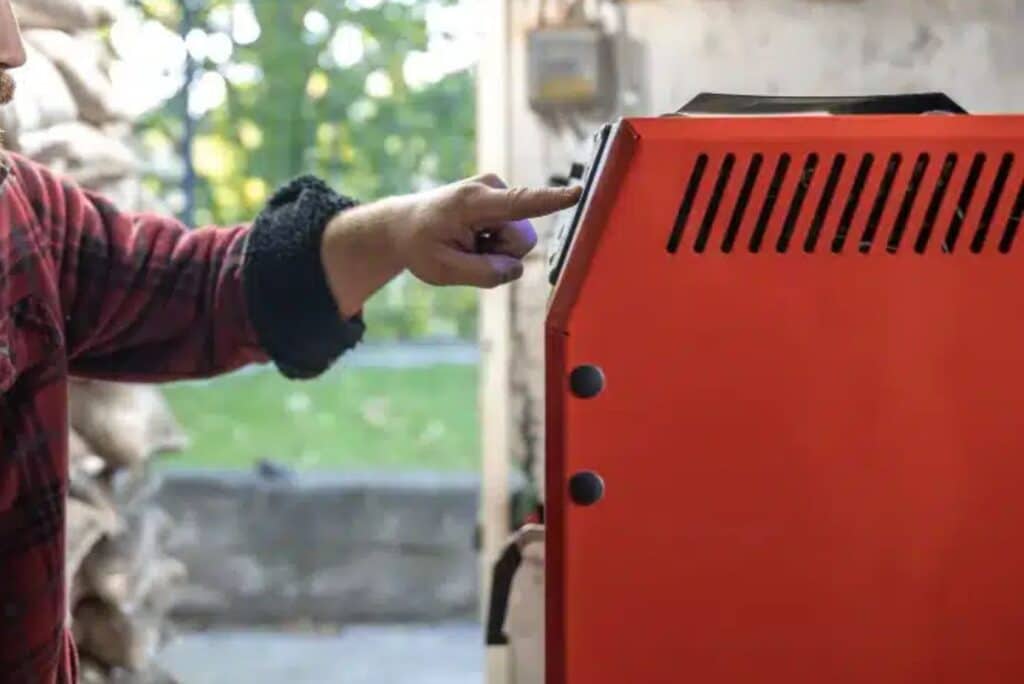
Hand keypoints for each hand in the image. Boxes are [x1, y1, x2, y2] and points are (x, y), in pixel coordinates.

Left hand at [321, 174, 580, 317]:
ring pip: (519, 242)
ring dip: (496, 252)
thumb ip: (483, 274)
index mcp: (473, 202)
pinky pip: (514, 236)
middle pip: (521, 241)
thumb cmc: (420, 245)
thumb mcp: (442, 270)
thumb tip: (516, 269)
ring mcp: (498, 191)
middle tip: (466, 252)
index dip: (550, 201)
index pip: (520, 203)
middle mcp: (491, 188)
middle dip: (500, 256)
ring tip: (467, 244)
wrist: (404, 224)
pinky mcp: (504, 200)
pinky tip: (473, 239)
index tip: (577, 192)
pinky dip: (495, 245)